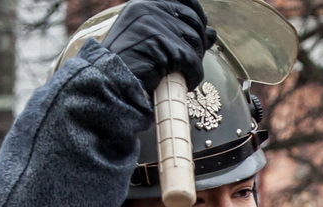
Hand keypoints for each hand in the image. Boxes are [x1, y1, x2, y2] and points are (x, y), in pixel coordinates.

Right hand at [101, 0, 215, 92]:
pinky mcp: (160, 45)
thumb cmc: (132, 62)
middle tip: (190, 61)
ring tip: (181, 72)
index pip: (184, 0)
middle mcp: (148, 10)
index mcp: (145, 4)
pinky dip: (192, 76)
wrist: (110, 82)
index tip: (202, 30)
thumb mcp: (154, 41)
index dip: (197, 15)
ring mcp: (153, 26)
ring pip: (195, 42)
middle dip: (199, 44)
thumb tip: (212, 33)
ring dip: (194, 62)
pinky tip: (184, 82)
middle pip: (194, 22)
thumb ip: (182, 33)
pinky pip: (190, 61)